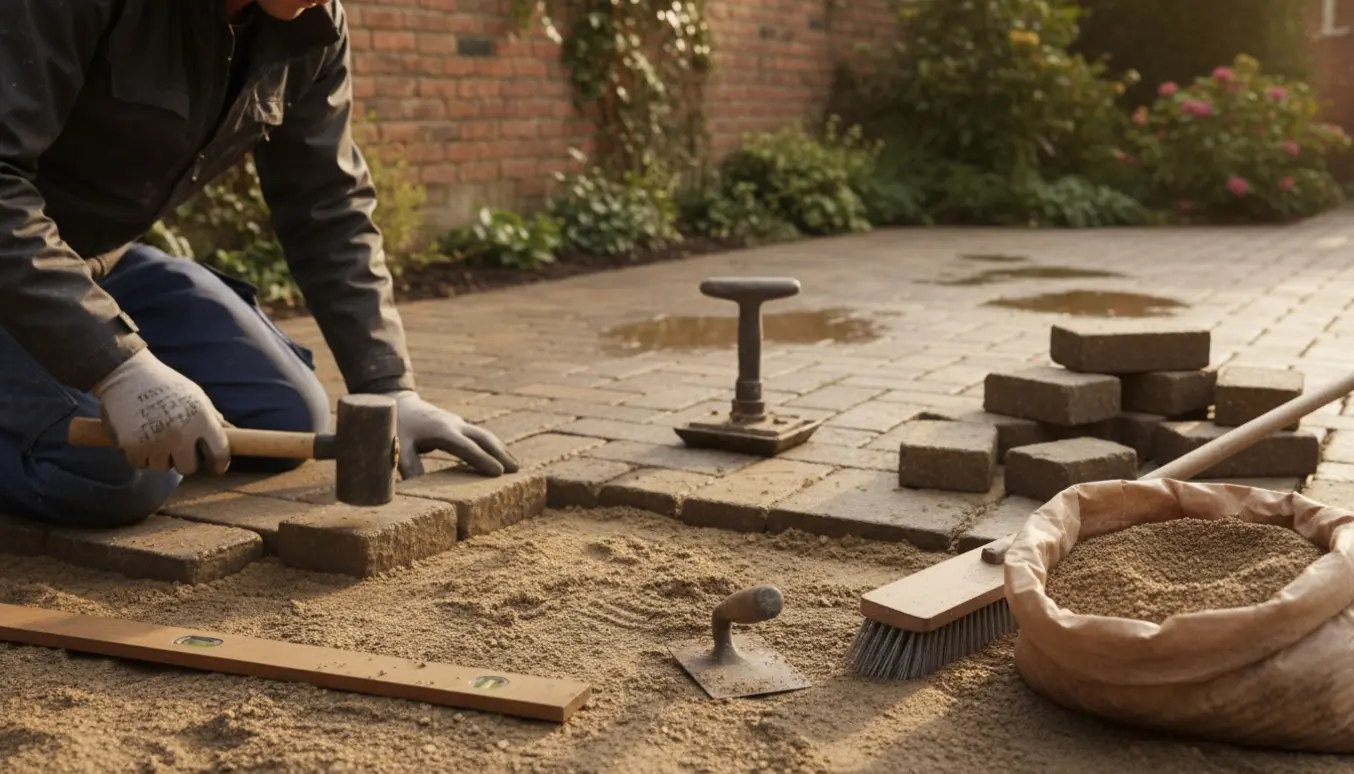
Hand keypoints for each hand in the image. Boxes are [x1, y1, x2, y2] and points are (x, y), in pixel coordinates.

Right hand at [91, 349, 230, 475]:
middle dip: (185, 461)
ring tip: (156, 437)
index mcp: (201, 420)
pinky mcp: (133, 446)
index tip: (216, 468)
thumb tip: (231, 434)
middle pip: (189, 468)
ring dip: (160, 457)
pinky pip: (140, 463)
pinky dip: (139, 455)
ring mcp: (156, 442)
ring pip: (163, 467)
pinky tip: (140, 438)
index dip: (219, 464)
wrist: (127, 375)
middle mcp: (180, 434)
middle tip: (179, 449)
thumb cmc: (166, 385)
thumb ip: (212, 418)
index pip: (219, 453)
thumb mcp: (196, 397)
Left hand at [384, 391, 518, 477]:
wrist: (399, 402)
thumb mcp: (398, 446)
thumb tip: (417, 491)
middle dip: (501, 454)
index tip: (499, 473)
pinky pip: (479, 436)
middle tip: (516, 470)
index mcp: (442, 431)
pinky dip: (492, 446)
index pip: (467, 448)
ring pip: (485, 435)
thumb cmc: (397, 425)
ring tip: (515, 467)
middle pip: (484, 438)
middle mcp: (454, 425)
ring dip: (501, 450)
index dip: (483, 460)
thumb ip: (408, 467)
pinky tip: (499, 456)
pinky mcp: (458, 425)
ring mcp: (458, 423)